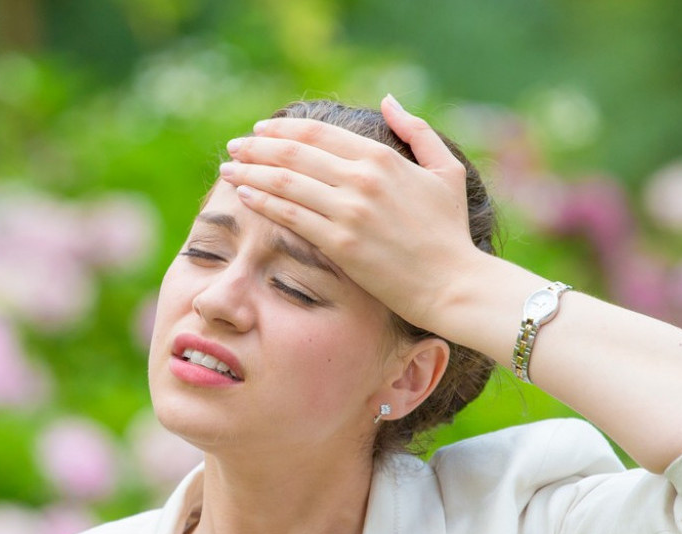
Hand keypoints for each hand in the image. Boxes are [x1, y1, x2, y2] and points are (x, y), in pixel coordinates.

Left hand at [219, 94, 485, 333]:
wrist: (453, 284)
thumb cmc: (450, 232)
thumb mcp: (445, 171)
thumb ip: (418, 130)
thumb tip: (389, 100)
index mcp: (382, 158)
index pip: (318, 133)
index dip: (283, 128)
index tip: (260, 129)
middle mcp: (362, 179)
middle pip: (293, 153)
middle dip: (256, 146)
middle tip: (234, 146)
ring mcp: (349, 212)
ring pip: (285, 182)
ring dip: (250, 172)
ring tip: (228, 168)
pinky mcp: (340, 244)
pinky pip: (290, 216)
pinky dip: (262, 202)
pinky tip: (243, 195)